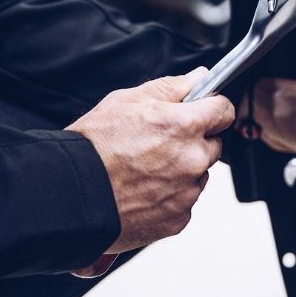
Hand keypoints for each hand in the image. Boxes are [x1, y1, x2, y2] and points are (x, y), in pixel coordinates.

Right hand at [67, 67, 234, 254]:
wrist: (71, 194)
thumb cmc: (94, 147)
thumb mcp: (128, 100)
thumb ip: (172, 87)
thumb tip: (199, 78)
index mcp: (184, 126)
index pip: (223, 111)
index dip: (212, 108)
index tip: (203, 111)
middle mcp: (192, 160)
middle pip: (213, 145)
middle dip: (194, 141)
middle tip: (159, 143)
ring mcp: (187, 192)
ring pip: (198, 174)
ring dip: (182, 170)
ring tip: (145, 170)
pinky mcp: (179, 218)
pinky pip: (184, 201)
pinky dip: (170, 196)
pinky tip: (143, 190)